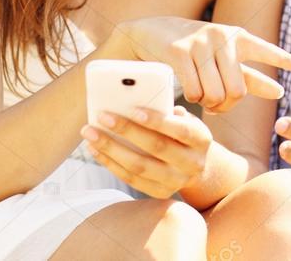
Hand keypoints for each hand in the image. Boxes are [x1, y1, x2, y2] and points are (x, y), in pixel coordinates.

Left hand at [81, 106, 211, 198]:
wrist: (198, 165)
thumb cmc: (181, 131)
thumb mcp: (182, 118)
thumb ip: (165, 109)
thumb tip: (133, 98)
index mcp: (201, 138)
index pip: (180, 130)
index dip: (157, 121)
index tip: (134, 109)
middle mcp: (192, 163)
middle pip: (156, 148)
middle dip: (127, 131)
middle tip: (102, 116)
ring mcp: (176, 181)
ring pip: (139, 167)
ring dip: (111, 149)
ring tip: (89, 133)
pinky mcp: (160, 192)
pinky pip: (131, 179)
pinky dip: (110, 163)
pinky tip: (94, 149)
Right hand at [113, 16, 290, 112]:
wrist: (149, 33)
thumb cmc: (192, 49)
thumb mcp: (221, 58)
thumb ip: (248, 75)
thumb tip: (279, 92)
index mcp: (237, 37)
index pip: (264, 49)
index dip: (281, 58)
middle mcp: (222, 37)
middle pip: (238, 90)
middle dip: (227, 106)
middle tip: (217, 107)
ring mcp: (200, 42)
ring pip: (215, 94)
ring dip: (208, 104)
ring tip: (202, 99)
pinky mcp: (179, 51)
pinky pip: (194, 91)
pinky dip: (193, 100)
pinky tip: (190, 95)